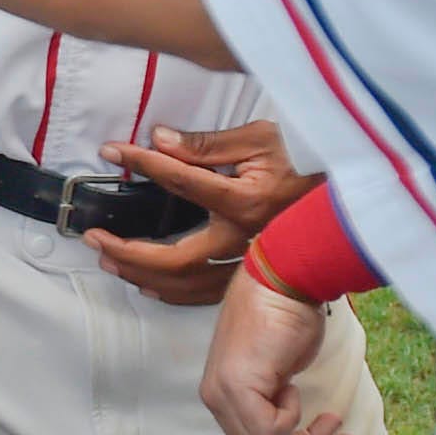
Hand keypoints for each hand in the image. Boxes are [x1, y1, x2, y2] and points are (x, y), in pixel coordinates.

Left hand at [88, 123, 311, 307]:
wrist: (342, 201)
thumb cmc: (304, 164)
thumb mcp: (261, 140)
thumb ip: (208, 144)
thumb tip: (161, 139)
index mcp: (244, 201)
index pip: (180, 180)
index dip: (143, 162)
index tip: (113, 151)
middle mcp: (242, 240)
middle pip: (172, 259)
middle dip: (126, 251)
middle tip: (93, 237)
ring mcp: (245, 264)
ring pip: (184, 285)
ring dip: (140, 274)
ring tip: (108, 259)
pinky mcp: (247, 276)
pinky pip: (200, 295)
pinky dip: (168, 291)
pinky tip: (146, 283)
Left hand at [199, 276, 360, 434]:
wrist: (285, 281)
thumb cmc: (288, 317)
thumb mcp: (281, 371)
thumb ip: (279, 403)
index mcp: (223, 395)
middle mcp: (216, 398)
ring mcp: (223, 393)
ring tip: (336, 424)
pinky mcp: (236, 387)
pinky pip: (271, 430)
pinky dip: (294, 419)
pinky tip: (297, 388)